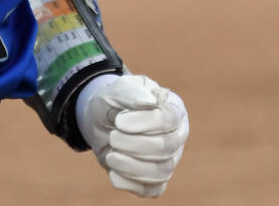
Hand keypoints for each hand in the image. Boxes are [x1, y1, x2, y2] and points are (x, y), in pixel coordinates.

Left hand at [77, 74, 188, 197]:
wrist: (101, 120)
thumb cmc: (115, 101)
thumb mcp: (118, 89)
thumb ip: (132, 92)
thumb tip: (149, 102)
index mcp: (174, 107)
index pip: (169, 118)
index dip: (145, 122)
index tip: (119, 122)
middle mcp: (177, 135)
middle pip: (166, 146)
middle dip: (136, 144)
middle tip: (113, 137)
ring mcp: (169, 159)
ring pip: (162, 171)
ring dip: (132, 166)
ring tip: (111, 156)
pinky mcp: (155, 180)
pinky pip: (152, 189)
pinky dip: (132, 184)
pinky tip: (113, 174)